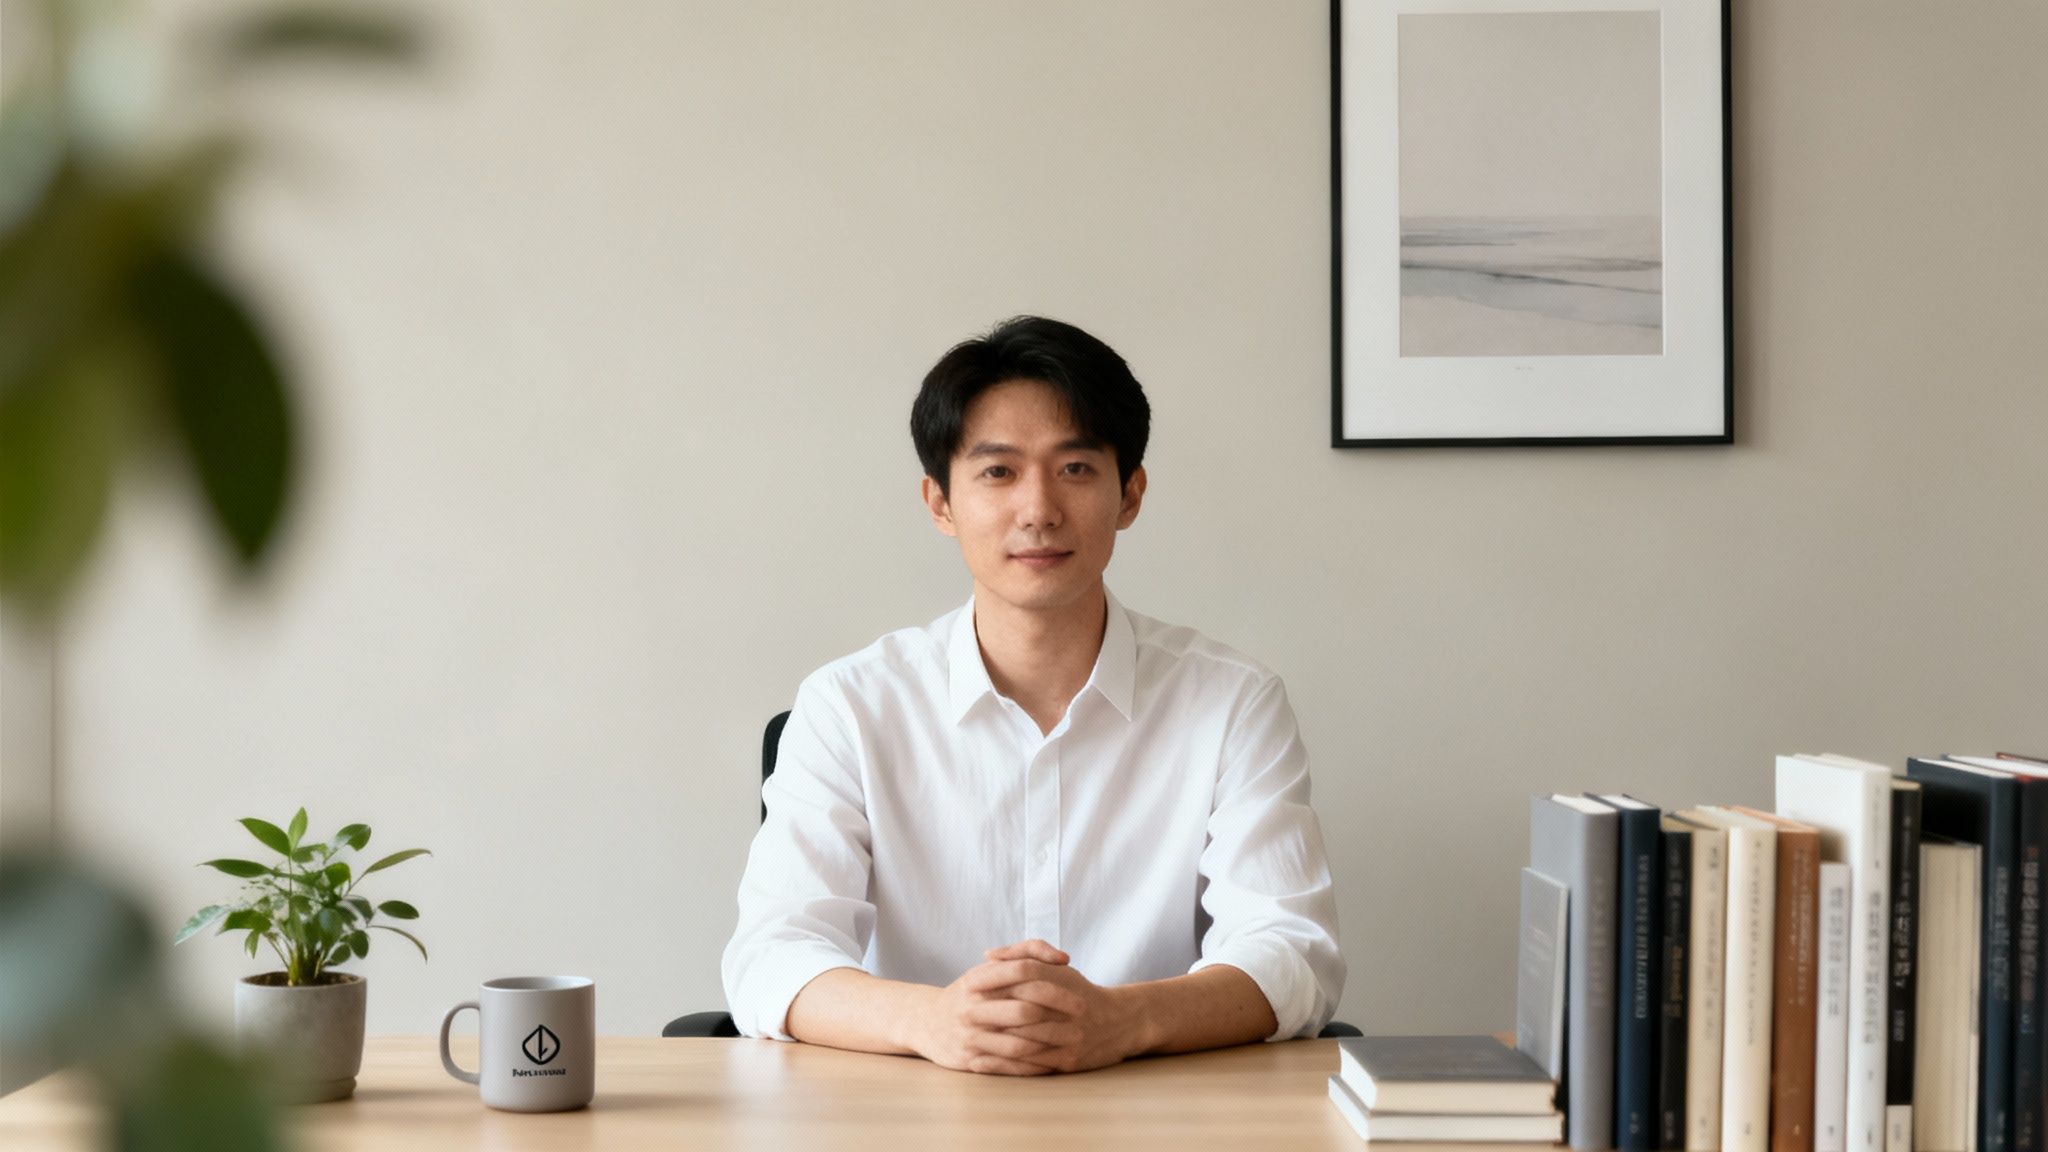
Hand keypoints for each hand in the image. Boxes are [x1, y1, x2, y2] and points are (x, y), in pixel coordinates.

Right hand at [905, 944, 1076, 1074]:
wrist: (926, 1022)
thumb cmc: (970, 993)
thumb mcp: (990, 968)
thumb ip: (1027, 952)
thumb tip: (1063, 959)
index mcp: (980, 979)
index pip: (1023, 973)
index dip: (1056, 985)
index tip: (1080, 996)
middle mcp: (973, 1006)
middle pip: (1025, 1011)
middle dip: (1058, 1018)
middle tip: (1082, 1023)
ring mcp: (971, 1035)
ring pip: (1019, 1043)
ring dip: (1050, 1046)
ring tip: (1073, 1045)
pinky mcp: (970, 1060)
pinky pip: (1009, 1065)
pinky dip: (1034, 1065)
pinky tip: (1053, 1062)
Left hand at [972, 939, 1143, 1073]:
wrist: (1120, 1022)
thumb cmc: (1078, 991)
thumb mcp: (1056, 969)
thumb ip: (1022, 955)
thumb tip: (987, 955)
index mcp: (1062, 981)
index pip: (1025, 973)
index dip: (994, 977)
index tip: (967, 983)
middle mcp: (1067, 1008)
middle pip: (1022, 1009)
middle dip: (989, 1013)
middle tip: (960, 1015)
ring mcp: (1069, 1036)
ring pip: (1025, 1039)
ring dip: (993, 1042)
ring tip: (963, 1041)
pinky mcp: (1069, 1061)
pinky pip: (1031, 1065)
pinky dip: (1003, 1065)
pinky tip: (980, 1063)